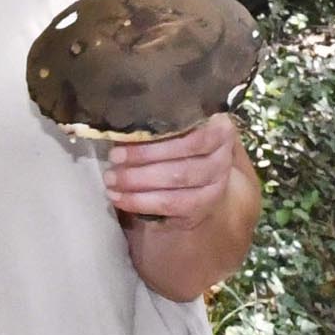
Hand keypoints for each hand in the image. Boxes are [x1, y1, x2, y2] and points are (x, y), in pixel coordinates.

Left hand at [105, 113, 243, 222]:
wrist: (207, 174)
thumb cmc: (184, 141)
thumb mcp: (181, 125)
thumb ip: (161, 124)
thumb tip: (120, 126)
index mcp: (220, 131)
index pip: (192, 138)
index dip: (155, 145)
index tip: (122, 143)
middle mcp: (222, 161)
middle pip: (181, 168)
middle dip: (141, 166)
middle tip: (112, 160)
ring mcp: (215, 188)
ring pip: (175, 192)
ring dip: (138, 187)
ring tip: (111, 181)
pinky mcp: (202, 210)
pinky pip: (170, 209)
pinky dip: (141, 204)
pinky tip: (120, 199)